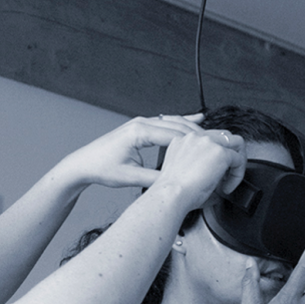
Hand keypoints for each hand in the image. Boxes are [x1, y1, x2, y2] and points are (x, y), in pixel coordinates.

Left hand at [59, 114, 238, 190]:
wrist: (84, 163)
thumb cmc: (101, 169)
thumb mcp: (130, 178)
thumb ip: (153, 178)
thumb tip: (173, 183)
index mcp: (139, 133)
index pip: (174, 135)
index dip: (195, 143)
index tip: (213, 149)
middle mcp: (141, 124)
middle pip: (178, 126)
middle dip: (200, 134)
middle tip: (220, 141)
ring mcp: (141, 124)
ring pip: (174, 122)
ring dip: (193, 128)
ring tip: (214, 133)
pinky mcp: (141, 128)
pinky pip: (167, 123)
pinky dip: (182, 123)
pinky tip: (196, 120)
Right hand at [154, 124, 245, 204]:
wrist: (170, 195)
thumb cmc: (172, 191)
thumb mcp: (182, 172)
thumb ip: (196, 165)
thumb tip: (213, 175)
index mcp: (183, 140)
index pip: (208, 139)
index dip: (214, 156)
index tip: (212, 173)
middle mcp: (195, 137)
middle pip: (223, 136)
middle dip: (229, 155)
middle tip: (226, 175)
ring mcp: (208, 142)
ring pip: (236, 143)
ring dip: (237, 162)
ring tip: (230, 179)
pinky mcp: (220, 152)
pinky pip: (239, 160)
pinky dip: (237, 175)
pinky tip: (226, 188)